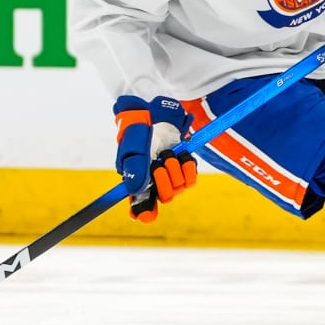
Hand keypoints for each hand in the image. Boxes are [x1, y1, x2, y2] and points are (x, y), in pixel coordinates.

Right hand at [113, 95, 197, 221]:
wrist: (158, 109)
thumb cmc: (139, 126)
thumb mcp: (133, 145)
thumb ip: (134, 166)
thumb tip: (134, 191)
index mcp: (136, 178)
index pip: (139, 203)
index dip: (142, 211)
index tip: (144, 215)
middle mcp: (153, 179)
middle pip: (162, 197)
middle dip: (163, 182)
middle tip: (158, 165)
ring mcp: (170, 173)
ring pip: (178, 188)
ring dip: (175, 170)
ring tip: (168, 154)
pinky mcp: (184, 165)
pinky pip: (190, 178)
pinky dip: (188, 168)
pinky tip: (182, 156)